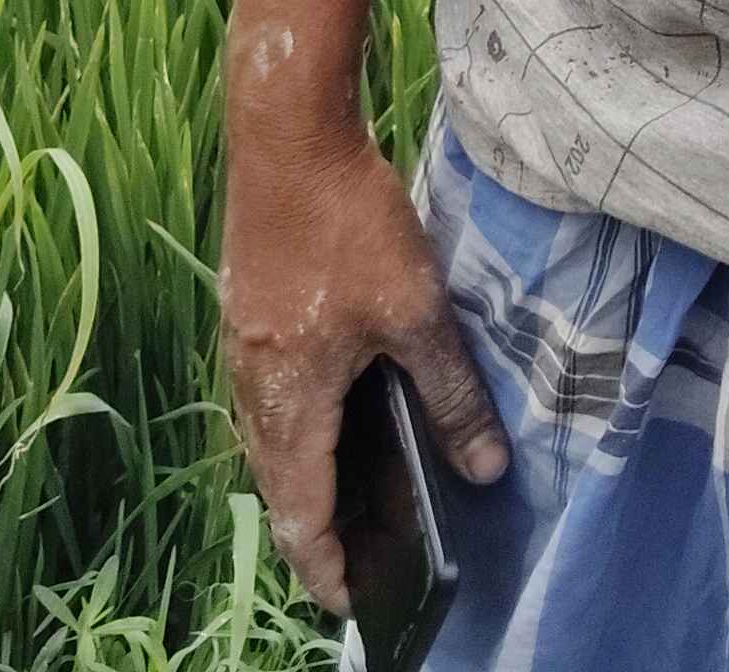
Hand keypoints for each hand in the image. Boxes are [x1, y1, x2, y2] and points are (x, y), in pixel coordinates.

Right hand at [218, 114, 509, 616]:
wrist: (287, 130)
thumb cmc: (350, 221)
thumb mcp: (416, 311)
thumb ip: (452, 394)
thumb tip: (488, 470)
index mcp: (288, 396)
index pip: (297, 514)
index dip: (325, 564)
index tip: (354, 598)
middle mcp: (251, 382)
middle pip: (277, 484)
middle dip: (317, 529)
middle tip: (367, 554)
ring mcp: (240, 344)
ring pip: (266, 440)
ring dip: (304, 478)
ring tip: (357, 495)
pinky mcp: (245, 310)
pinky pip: (264, 397)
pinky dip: (296, 428)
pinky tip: (336, 410)